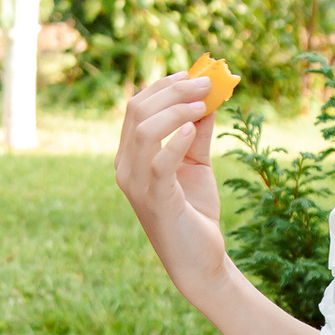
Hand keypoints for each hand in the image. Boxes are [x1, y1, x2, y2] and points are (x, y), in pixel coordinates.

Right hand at [115, 71, 227, 295]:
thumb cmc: (195, 213)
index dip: (163, 86)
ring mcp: (137, 185)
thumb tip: (208, 98)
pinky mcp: (155, 201)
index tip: (191, 74)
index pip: (136, 108)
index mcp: (131, 156)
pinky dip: (174, 141)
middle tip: (205, 83)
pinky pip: (158, 163)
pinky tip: (192, 129)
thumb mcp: (197, 164)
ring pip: (144, 131)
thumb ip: (197, 132)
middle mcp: (126, 168)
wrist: (201, 260)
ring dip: (175, 110)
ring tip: (202, 104)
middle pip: (138, 112)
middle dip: (172, 91)